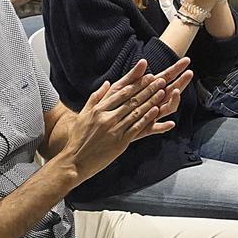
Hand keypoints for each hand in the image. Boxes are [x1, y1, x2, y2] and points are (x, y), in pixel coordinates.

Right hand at [55, 58, 191, 180]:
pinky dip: (147, 118)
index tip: (146, 76)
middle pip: (131, 100)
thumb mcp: (83, 115)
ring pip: (136, 111)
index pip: (120, 93)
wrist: (75, 161)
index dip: (135, 83)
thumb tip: (107, 83)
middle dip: (147, 89)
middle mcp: (106, 117)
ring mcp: (114, 129)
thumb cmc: (78, 139)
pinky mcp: (120, 142)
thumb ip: (95, 98)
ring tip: (162, 92)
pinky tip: (156, 111)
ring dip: (151, 101)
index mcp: (98, 110)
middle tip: (159, 80)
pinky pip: (136, 127)